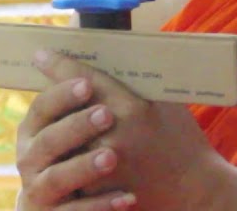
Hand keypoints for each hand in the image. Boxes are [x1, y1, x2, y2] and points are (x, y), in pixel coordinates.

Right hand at [15, 71, 137, 210]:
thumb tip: (90, 56)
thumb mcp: (70, 127)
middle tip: (107, 114)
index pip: (42, 107)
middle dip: (75, 126)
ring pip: (57, 178)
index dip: (62, 94)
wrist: (63, 204)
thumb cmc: (74, 153)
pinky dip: (100, 206)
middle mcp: (29, 159)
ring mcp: (40, 191)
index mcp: (33, 131)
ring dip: (84, 166)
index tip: (87, 83)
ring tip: (112, 156)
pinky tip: (127, 198)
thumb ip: (80, 98)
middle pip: (47, 141)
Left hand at [18, 50, 236, 210]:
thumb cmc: (182, 138)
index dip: (59, 64)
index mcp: (132, 107)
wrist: (196, 189)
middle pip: (65, 108)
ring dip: (53, 126)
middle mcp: (114, 134)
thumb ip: (136, 80)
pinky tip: (61, 149)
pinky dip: (66, 156)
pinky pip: (70, 167)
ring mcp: (104, 165)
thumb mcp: (166, 101)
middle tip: (41, 81)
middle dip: (52, 95)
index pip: (84, 78)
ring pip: (62, 138)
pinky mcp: (99, 189)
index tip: (41, 54)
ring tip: (48, 117)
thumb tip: (111, 47)